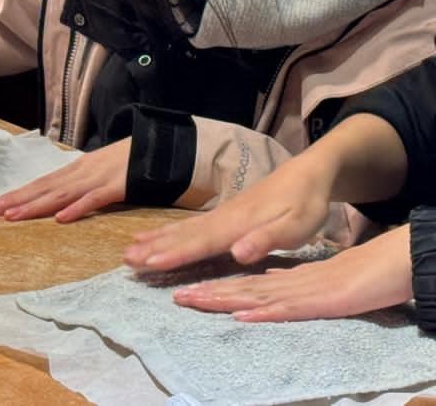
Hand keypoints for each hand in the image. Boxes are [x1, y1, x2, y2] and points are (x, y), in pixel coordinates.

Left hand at [0, 138, 129, 221]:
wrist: (164, 148)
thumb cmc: (132, 164)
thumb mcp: (101, 173)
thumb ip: (82, 185)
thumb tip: (60, 200)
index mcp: (78, 169)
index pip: (42, 183)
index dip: (18, 194)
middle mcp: (83, 172)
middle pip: (45, 187)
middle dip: (17, 199)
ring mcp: (99, 178)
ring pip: (62, 194)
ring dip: (36, 205)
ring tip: (13, 215)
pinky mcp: (119, 186)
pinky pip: (96, 199)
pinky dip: (78, 207)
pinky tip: (60, 218)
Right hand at [123, 156, 337, 271]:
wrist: (310, 171)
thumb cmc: (306, 203)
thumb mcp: (297, 226)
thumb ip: (266, 239)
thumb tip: (238, 253)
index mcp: (239, 224)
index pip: (202, 242)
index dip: (175, 254)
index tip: (149, 264)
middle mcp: (224, 219)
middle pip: (184, 236)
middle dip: (155, 249)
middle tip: (126, 261)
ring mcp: (222, 215)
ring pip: (183, 230)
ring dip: (156, 241)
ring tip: (129, 252)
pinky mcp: (224, 215)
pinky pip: (189, 226)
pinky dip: (168, 232)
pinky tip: (153, 237)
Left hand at [172, 225, 413, 321]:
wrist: (401, 259)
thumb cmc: (368, 274)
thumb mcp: (323, 280)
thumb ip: (294, 283)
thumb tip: (265, 285)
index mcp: (292, 280)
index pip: (248, 286)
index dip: (217, 289)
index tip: (188, 292)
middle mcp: (294, 283)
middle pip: (244, 289)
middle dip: (209, 293)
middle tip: (176, 296)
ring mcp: (308, 290)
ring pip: (258, 296)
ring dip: (224, 299)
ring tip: (194, 300)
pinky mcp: (325, 300)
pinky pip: (290, 308)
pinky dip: (264, 312)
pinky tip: (242, 314)